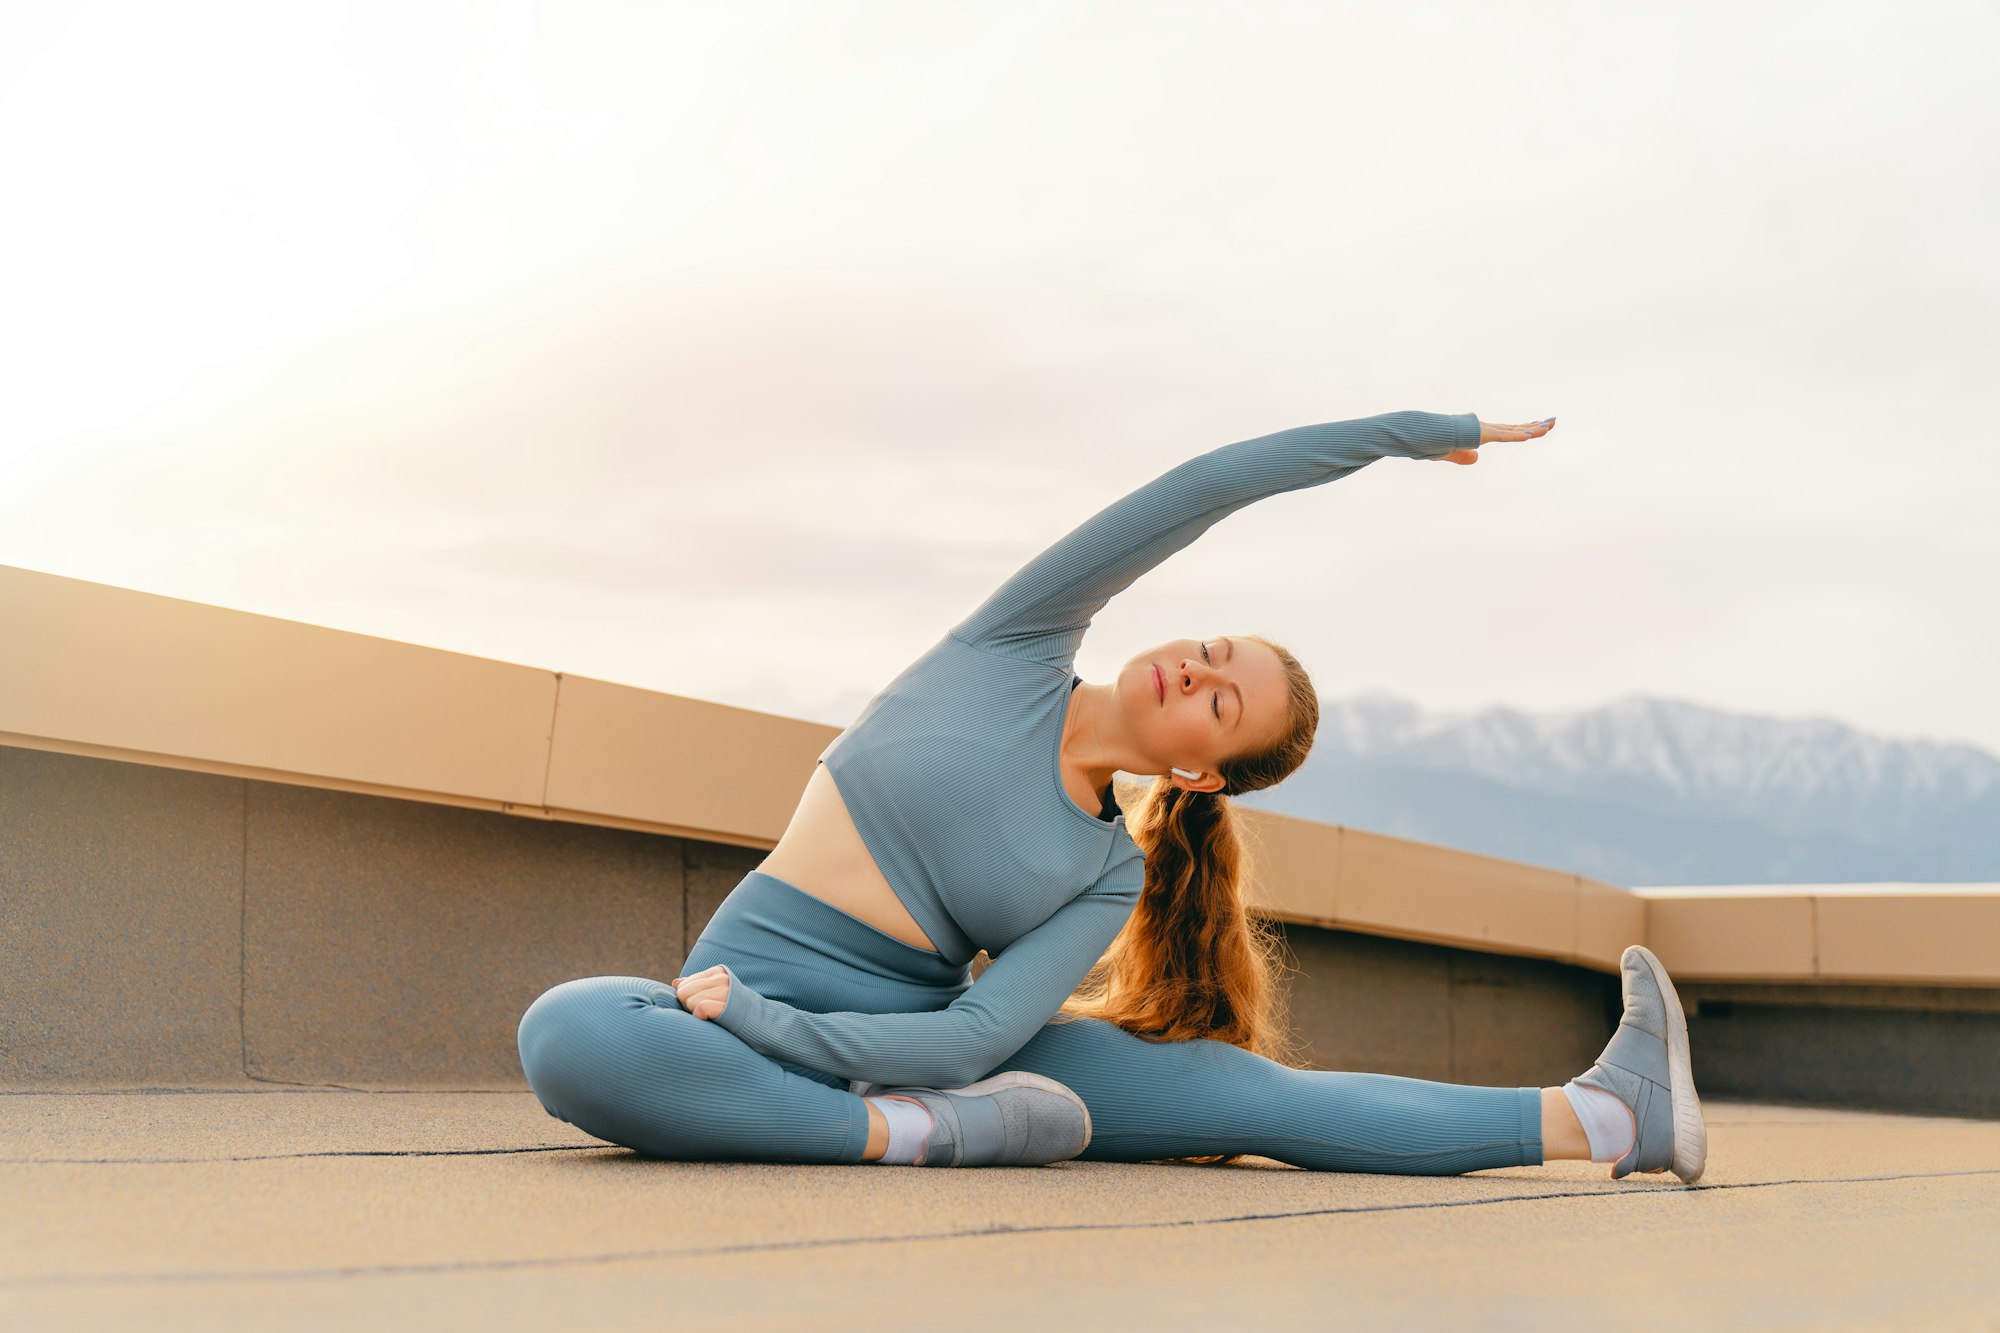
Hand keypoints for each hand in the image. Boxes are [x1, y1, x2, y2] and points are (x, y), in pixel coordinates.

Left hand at [671, 965, 731, 1019]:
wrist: (759, 1021)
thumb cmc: (731, 1007)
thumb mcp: (714, 991)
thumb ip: (695, 986)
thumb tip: (675, 983)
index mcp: (717, 972)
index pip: (684, 984)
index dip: (688, 997)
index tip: (701, 1004)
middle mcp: (722, 979)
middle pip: (683, 992)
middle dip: (689, 1005)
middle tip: (703, 1012)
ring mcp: (725, 992)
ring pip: (690, 1002)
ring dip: (696, 1012)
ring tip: (710, 1015)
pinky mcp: (726, 1006)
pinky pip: (701, 1008)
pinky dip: (701, 1017)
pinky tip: (710, 1019)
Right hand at [1437, 416, 1555, 464]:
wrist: (1424, 433)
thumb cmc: (1434, 442)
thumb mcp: (1451, 454)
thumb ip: (1463, 457)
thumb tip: (1476, 459)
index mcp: (1481, 433)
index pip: (1508, 431)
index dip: (1524, 429)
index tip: (1539, 427)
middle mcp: (1486, 429)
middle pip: (1516, 427)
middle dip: (1535, 425)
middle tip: (1553, 421)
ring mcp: (1484, 430)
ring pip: (1514, 430)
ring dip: (1533, 429)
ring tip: (1551, 426)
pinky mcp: (1481, 433)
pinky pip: (1503, 436)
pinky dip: (1518, 435)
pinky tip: (1532, 435)